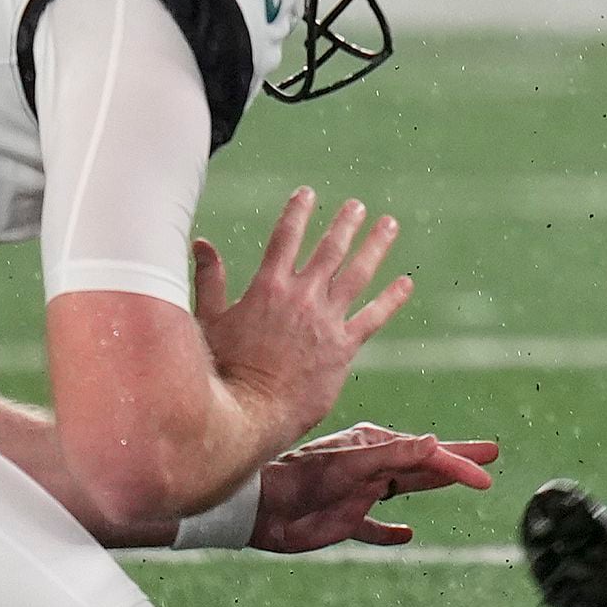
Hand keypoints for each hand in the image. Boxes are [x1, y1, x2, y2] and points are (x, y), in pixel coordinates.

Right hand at [192, 187, 412, 453]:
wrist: (248, 413)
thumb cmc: (222, 371)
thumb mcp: (209, 320)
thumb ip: (209, 279)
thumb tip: (201, 243)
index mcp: (268, 288)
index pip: (285, 238)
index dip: (297, 212)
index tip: (307, 193)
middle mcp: (302, 297)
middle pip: (329, 249)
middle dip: (345, 223)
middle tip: (357, 206)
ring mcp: (326, 321)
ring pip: (357, 274)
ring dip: (375, 246)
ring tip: (389, 225)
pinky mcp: (343, 348)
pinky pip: (374, 317)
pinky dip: (391, 299)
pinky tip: (405, 283)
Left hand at [252, 422, 499, 552]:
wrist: (259, 510)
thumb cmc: (300, 479)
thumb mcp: (351, 464)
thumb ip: (394, 455)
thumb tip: (435, 444)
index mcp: (373, 445)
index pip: (426, 454)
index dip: (459, 462)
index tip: (486, 471)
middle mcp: (369, 466)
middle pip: (423, 465)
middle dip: (455, 461)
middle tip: (488, 457)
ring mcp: (359, 492)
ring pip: (406, 488)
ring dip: (433, 485)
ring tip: (459, 482)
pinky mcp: (344, 520)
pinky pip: (374, 526)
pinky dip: (390, 531)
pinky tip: (406, 534)